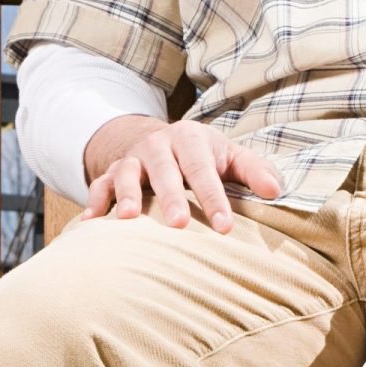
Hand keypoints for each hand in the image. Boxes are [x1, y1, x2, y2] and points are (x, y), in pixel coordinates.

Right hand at [82, 115, 281, 233]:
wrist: (163, 141)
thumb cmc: (206, 157)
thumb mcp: (232, 157)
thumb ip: (255, 171)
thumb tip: (275, 191)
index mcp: (190, 140)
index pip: (203, 168)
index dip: (213, 196)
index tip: (225, 226)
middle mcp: (158, 146)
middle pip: (163, 170)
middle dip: (170, 197)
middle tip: (178, 225)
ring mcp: (132, 160)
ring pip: (125, 174)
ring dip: (125, 195)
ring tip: (127, 219)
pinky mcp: (112, 172)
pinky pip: (99, 185)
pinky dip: (94, 202)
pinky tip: (90, 224)